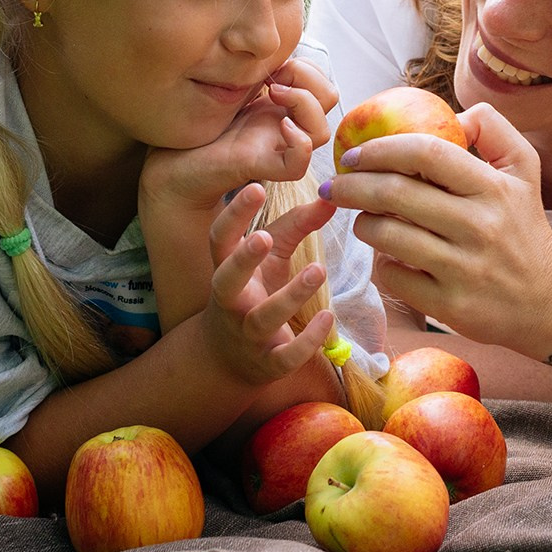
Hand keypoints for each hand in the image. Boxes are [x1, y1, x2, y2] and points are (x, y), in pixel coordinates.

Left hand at [141, 57, 338, 215]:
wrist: (171, 158)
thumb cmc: (200, 122)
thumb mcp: (235, 85)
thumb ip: (258, 71)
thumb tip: (275, 47)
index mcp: (281, 107)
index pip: (322, 84)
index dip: (308, 68)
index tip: (275, 64)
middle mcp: (284, 127)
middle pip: (330, 100)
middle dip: (309, 78)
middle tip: (274, 77)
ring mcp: (274, 147)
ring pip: (321, 132)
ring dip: (305, 103)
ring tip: (273, 93)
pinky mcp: (259, 166)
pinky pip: (298, 164)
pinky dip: (299, 143)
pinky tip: (280, 125)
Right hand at [198, 182, 339, 386]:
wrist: (228, 360)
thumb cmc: (252, 294)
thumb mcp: (270, 259)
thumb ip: (295, 226)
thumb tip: (330, 197)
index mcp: (226, 271)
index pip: (220, 240)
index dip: (233, 215)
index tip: (254, 187)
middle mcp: (230, 303)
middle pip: (226, 281)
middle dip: (243, 260)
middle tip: (264, 236)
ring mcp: (247, 335)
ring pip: (262, 318)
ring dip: (289, 296)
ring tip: (318, 270)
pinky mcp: (268, 364)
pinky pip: (285, 356)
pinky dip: (307, 341)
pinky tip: (328, 318)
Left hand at [324, 102, 551, 347]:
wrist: (549, 299)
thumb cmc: (525, 227)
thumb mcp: (524, 170)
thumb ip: (493, 130)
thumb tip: (452, 114)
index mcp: (495, 188)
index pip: (427, 154)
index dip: (382, 148)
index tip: (356, 154)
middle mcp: (481, 226)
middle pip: (396, 194)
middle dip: (353, 186)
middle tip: (336, 185)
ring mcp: (465, 269)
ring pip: (387, 236)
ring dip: (364, 224)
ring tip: (364, 221)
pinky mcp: (451, 306)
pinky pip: (393, 278)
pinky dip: (380, 265)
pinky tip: (386, 257)